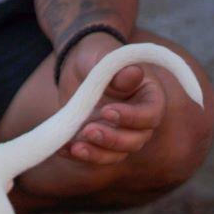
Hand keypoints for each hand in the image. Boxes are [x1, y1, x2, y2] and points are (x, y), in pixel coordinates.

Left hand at [56, 32, 165, 165]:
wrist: (78, 67)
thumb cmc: (97, 57)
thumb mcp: (104, 57)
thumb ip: (118, 69)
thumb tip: (134, 73)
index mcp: (149, 97)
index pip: (150, 115)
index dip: (132, 117)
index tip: (107, 111)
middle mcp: (138, 121)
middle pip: (135, 141)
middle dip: (112, 140)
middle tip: (87, 130)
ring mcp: (118, 134)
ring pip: (115, 155)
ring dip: (96, 155)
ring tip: (75, 147)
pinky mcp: (98, 143)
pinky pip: (92, 157)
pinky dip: (77, 156)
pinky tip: (62, 149)